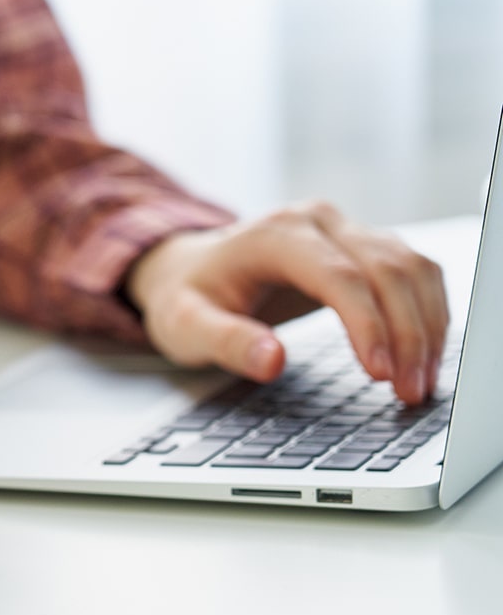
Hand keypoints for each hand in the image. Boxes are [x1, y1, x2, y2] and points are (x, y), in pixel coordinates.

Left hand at [125, 201, 447, 404]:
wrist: (188, 270)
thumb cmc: (186, 298)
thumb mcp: (186, 326)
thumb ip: (225, 342)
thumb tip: (272, 361)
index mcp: (274, 234)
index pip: (338, 275)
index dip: (367, 323)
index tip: (380, 374)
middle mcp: (316, 222)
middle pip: (387, 269)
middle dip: (408, 334)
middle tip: (410, 393)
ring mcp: (344, 229)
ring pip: (411, 267)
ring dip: (428, 325)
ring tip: (422, 383)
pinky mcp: (362, 247)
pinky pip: (413, 273)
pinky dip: (428, 313)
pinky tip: (426, 355)